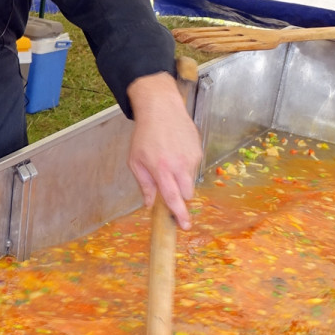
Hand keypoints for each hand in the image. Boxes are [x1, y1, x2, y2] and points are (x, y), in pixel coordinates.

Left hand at [125, 71, 201, 229]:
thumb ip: (144, 184)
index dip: (179, 214)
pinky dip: (186, 164)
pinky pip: (194, 166)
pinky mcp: (198, 150)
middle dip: (180, 195)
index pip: (173, 198)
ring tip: (169, 160)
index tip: (184, 226)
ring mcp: (191, 157)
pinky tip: (176, 151)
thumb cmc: (144, 135)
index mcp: (161, 169)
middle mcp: (179, 165)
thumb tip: (150, 205)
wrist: (161, 108)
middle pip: (187, 194)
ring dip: (182, 178)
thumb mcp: (135, 160)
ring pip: (191, 180)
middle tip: (169, 184)